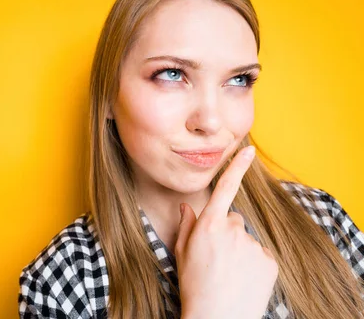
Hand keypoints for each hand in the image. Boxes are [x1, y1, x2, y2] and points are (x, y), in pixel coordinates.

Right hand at [175, 146, 278, 318]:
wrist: (216, 318)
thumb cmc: (194, 285)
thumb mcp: (182, 252)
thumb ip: (186, 225)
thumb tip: (187, 206)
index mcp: (209, 225)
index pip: (225, 188)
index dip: (237, 166)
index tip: (247, 149)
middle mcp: (233, 230)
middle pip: (233, 220)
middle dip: (226, 232)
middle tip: (216, 257)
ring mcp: (253, 245)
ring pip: (246, 239)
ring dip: (239, 250)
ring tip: (228, 273)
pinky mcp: (269, 261)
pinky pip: (260, 254)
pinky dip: (253, 264)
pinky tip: (243, 279)